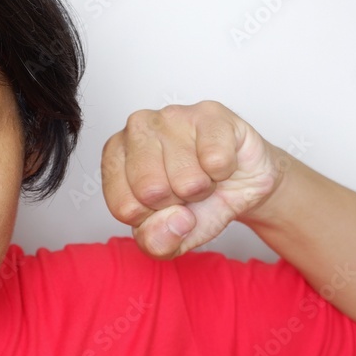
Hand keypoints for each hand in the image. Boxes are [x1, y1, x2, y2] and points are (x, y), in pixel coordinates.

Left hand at [101, 101, 285, 258]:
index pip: (124, 208)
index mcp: (115, 156)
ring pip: (187, 179)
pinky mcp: (209, 114)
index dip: (152, 218)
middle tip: (184, 191)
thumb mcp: (169, 235)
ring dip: (202, 189)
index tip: (161, 206)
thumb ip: (157, 242)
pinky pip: (216, 162)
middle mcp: (137, 128)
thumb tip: (174, 222)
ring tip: (203, 175)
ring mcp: (172, 115)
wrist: (241, 182)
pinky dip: (223, 174)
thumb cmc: (196, 201)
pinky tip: (218, 163)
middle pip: (151, 191)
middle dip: (177, 203)